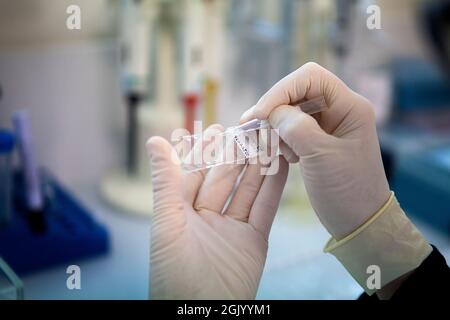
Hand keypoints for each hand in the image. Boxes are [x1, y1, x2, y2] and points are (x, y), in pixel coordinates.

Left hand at [147, 124, 287, 298]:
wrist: (202, 313)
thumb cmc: (174, 273)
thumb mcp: (167, 222)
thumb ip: (166, 180)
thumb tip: (155, 140)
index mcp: (183, 212)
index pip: (197, 173)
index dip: (208, 150)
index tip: (220, 127)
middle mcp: (208, 217)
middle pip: (225, 178)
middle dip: (237, 153)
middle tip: (252, 128)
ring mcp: (233, 228)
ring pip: (247, 190)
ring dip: (258, 165)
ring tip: (269, 139)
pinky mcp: (254, 241)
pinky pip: (265, 209)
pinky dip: (274, 187)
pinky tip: (281, 165)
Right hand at [241, 62, 390, 239]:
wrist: (359, 222)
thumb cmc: (347, 190)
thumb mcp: (321, 156)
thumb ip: (296, 127)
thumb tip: (272, 111)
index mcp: (349, 107)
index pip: (309, 77)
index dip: (281, 90)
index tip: (260, 114)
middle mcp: (339, 110)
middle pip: (297, 92)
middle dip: (273, 108)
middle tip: (251, 128)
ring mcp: (327, 125)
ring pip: (291, 110)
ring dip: (275, 125)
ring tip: (270, 147)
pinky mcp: (317, 140)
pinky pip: (292, 128)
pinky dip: (281, 138)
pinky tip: (283, 156)